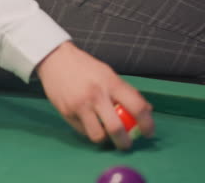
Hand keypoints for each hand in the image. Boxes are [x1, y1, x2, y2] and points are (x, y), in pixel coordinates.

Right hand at [36, 41, 154, 149]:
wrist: (55, 60)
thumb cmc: (85, 67)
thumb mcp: (108, 74)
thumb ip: (125, 91)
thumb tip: (146, 110)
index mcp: (111, 83)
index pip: (137, 107)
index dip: (147, 123)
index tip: (149, 132)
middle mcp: (96, 95)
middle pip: (117, 128)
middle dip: (125, 142)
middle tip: (127, 144)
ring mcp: (80, 106)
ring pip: (98, 136)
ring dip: (105, 139)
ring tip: (105, 132)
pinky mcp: (67, 113)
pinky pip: (83, 131)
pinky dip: (90, 131)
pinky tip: (90, 123)